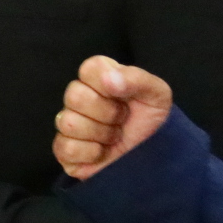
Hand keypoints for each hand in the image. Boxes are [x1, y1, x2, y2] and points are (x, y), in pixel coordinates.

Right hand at [55, 56, 172, 180]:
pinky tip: (102, 152)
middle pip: (74, 96)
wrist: (155, 154)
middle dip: (108, 113)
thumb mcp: (157, 94)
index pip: (89, 68)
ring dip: (101, 134)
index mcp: (98, 78)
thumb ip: (136, 79)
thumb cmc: (151, 120)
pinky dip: (91, 153)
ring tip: (114, 137)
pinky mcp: (65, 150)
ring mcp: (68, 124)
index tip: (124, 97)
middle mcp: (78, 98)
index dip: (108, 84)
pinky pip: (67, 148)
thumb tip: (109, 79)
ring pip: (69, 123)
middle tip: (122, 120)